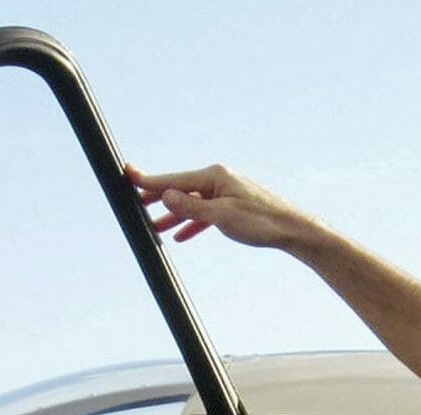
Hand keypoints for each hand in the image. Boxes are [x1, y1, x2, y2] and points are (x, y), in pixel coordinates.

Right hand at [129, 163, 322, 250]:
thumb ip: (192, 207)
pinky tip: (180, 236)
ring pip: (192, 203)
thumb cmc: (261, 222)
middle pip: (180, 189)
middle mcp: (218, 179)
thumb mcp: (222, 216)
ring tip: (152, 227)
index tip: (127, 173)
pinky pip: (206, 213)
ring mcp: (226, 192)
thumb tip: (166, 195)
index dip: (149, 180)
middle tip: (133, 203)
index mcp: (214, 176)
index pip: (174, 179)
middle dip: (157, 198)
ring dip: (173, 215)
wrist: (293, 230)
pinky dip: (192, 223)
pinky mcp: (233, 206)